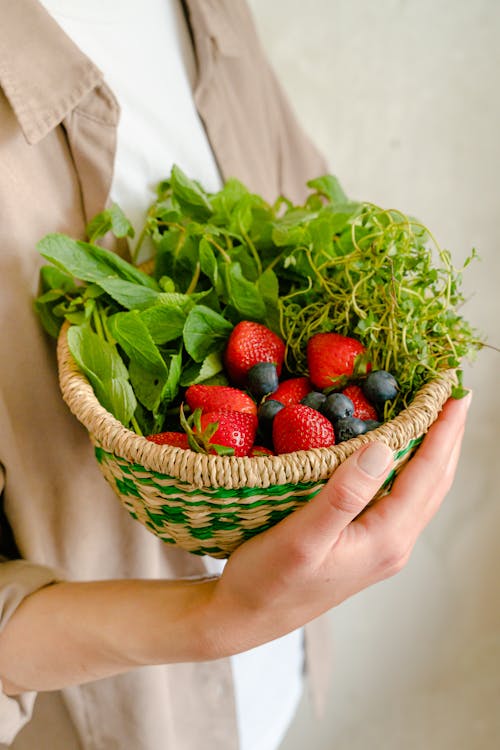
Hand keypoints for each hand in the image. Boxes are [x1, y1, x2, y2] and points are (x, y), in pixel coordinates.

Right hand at [206, 392, 471, 653]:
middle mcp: (393, 544)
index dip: (444, 431)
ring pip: (421, 491)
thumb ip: (344, 495)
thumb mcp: (302, 537)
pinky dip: (410, 468)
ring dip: (433, 452)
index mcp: (384, 539)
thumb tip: (382, 449)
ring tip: (436, 416)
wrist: (247, 616)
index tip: (456, 392)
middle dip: (448, 437)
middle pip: (434, 482)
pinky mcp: (367, 545)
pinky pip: (401, 498)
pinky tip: (398, 453)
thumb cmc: (268, 580)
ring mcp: (382, 547)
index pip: (427, 475)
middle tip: (454, 394)